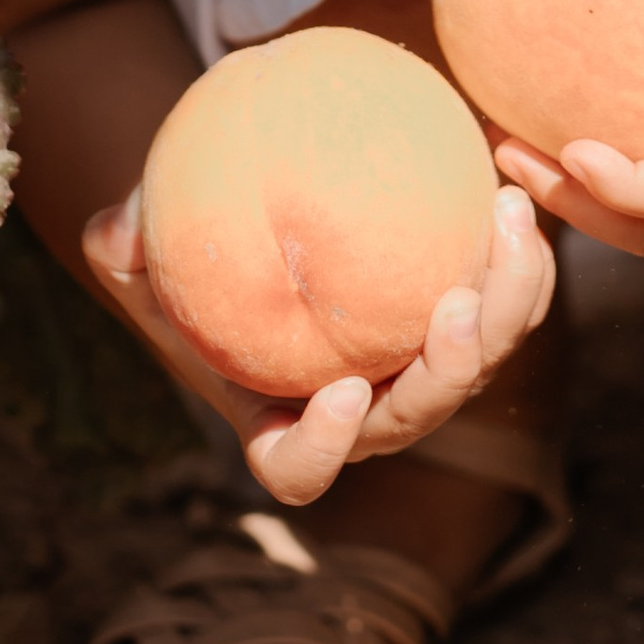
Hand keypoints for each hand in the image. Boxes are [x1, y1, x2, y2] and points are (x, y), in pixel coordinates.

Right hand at [78, 179, 555, 505]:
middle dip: (451, 371)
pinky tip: (509, 174)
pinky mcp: (467, 320)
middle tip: (456, 303)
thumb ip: (124, 244)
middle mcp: (365, 412)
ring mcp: (422, 371)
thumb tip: (121, 228)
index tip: (342, 391)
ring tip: (510, 217)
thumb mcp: (136, 250)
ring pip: (484, 359)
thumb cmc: (190, 255)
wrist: (258, 229)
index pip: (302, 469)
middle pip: (421, 416)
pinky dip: (522, 251)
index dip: (325, 448)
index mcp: (284, 422)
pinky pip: (510, 299)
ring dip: (510, 298)